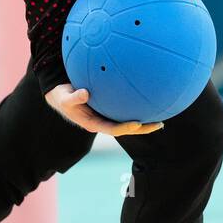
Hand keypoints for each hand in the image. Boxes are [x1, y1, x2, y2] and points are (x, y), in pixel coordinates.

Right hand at [44, 84, 162, 136]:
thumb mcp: (63, 97)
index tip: (138, 123)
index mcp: (93, 124)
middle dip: (143, 128)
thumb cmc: (62, 96)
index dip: (125, 128)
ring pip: (127, 120)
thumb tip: (85, 93)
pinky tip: (149, 99)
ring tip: (161, 116)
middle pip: (126, 128)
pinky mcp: (108, 109)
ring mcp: (106, 117)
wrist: (61, 94)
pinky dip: (136, 106)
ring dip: (144, 121)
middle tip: (159, 124)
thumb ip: (73, 98)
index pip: (113, 129)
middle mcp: (102, 122)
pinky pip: (125, 109)